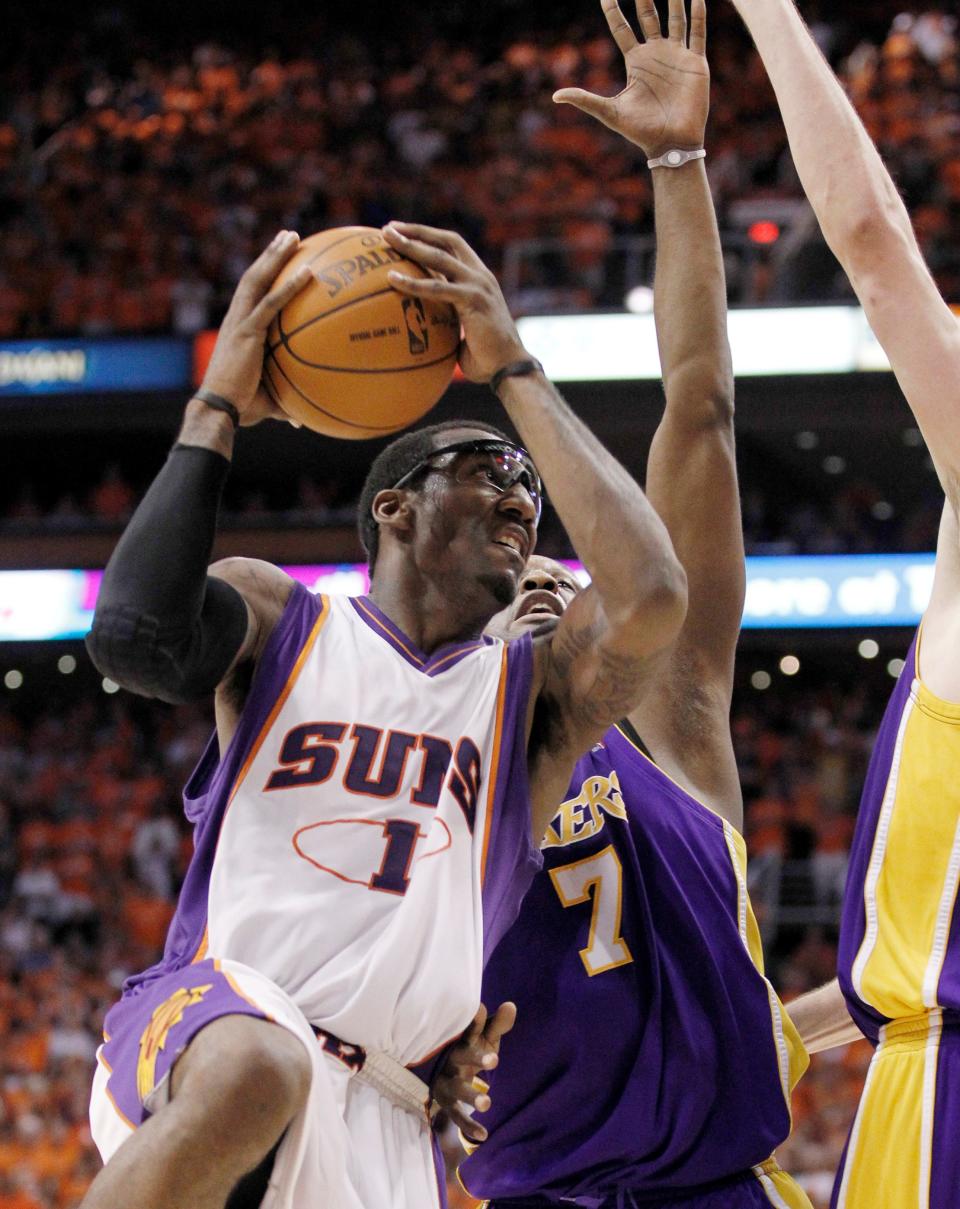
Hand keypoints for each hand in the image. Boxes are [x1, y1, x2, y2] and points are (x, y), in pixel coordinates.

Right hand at [200, 230, 312, 425]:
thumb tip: (301, 422)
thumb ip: (286, 403)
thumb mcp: (269, 399)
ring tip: (293, 236)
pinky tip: (307, 272)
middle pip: (254, 277)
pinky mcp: (247, 332)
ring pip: (258, 280)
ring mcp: (240, 322)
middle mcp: (236, 318)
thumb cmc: (242, 408)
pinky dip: (289, 286)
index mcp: (238, 328)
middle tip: (289, 235)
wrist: (220, 409)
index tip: (280, 257)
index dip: (265, 273)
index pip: (252, 293)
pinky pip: (271, 304)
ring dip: (276, 256)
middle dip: (271, 254)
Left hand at [381, 223, 527, 383]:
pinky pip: (437, 288)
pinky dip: (413, 282)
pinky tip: (392, 278)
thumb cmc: (485, 358)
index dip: (428, 236)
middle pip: (446, 241)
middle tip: (388, 229)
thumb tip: (420, 325)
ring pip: (439, 257)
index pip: (453, 246)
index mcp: (479, 278)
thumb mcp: (464, 329)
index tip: (403, 232)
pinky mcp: (473, 300)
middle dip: (416, 231)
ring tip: (386, 239)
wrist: (509, 369)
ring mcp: (478, 285)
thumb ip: (447, 317)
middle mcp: (480, 276)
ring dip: (411, 245)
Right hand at [430, 1001, 515, 1141]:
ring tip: (487, 1103)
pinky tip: (484, 1136)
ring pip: (458, 1089)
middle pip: (463, 1056)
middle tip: (494, 1059)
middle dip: (476, 1057)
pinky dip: (469, 1127)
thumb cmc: (469, 1050)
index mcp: (462, 1040)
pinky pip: (457, 1116)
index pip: (468, 1028)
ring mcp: (448, 1082)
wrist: (440, 1074)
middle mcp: (452, 1059)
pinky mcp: (447, 1103)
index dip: (474, 1020)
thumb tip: (511, 1005)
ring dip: (471, 1096)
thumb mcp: (484, 1038)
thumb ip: (498, 1025)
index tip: (480, 1010)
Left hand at [553, 0, 708, 157]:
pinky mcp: (695, 62)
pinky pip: (698, 33)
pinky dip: (699, 15)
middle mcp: (655, 54)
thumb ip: (585, 100)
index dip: (613, 11)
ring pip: (675, 18)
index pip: (622, 28)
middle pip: (648, 16)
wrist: (670, 143)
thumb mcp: (610, 112)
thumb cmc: (640, 131)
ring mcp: (676, 56)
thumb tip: (555, 96)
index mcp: (635, 62)